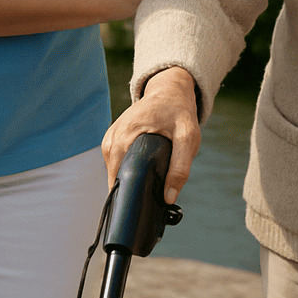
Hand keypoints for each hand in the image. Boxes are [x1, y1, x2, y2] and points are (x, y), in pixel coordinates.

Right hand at [102, 67, 201, 203]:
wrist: (169, 90)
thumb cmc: (179, 112)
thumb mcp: (188, 138)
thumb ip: (180, 168)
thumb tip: (168, 198)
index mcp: (126, 135)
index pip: (118, 177)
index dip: (129, 196)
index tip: (142, 208)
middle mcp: (112, 138)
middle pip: (114, 177)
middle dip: (131, 190)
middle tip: (151, 197)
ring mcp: (109, 139)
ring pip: (114, 172)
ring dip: (129, 180)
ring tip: (148, 181)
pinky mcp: (111, 140)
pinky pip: (115, 164)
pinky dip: (127, 170)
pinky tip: (141, 171)